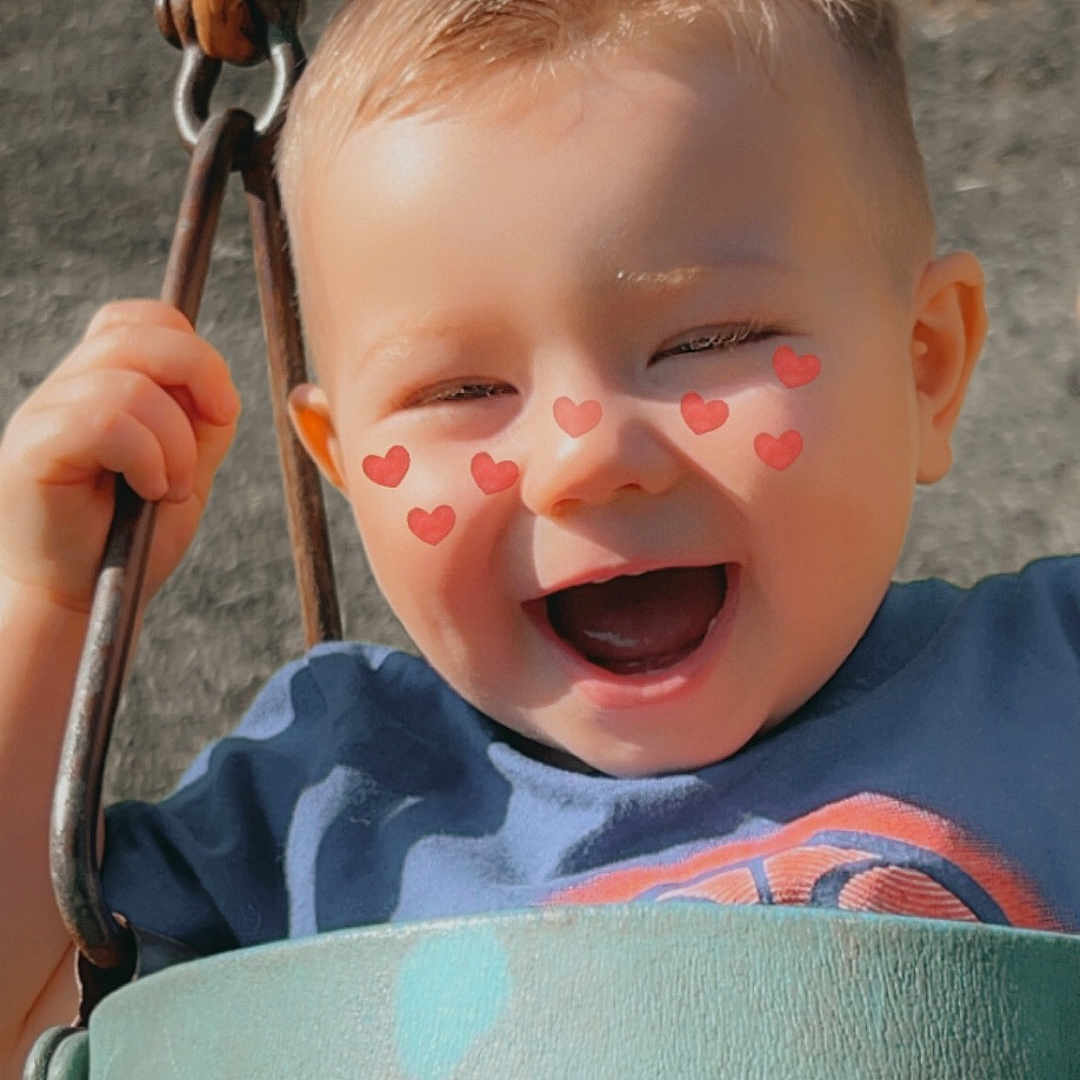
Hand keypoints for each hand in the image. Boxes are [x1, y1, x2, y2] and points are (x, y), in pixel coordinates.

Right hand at [0, 299, 240, 612]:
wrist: (84, 603)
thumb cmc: (132, 542)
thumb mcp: (186, 469)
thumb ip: (201, 421)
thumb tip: (216, 383)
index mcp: (100, 383)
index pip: (142, 319)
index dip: (193, 349)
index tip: (221, 409)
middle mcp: (65, 388)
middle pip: (138, 333)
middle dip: (198, 378)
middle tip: (211, 435)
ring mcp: (42, 414)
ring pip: (128, 383)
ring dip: (174, 441)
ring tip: (167, 489)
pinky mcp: (31, 449)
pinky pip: (105, 420)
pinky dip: (147, 457)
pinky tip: (148, 492)